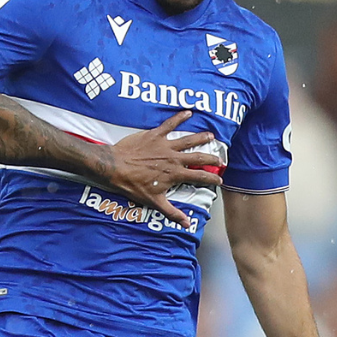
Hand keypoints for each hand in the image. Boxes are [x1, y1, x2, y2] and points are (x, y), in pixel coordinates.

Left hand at [100, 110, 224, 227]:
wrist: (115, 167)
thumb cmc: (132, 185)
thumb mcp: (154, 201)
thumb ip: (172, 212)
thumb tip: (186, 223)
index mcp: (175, 174)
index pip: (200, 176)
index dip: (212, 179)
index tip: (219, 180)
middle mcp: (174, 158)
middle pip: (198, 156)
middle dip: (212, 158)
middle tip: (221, 159)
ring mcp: (165, 145)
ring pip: (188, 139)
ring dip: (201, 137)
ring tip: (211, 136)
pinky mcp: (155, 135)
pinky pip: (170, 124)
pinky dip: (179, 117)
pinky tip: (188, 112)